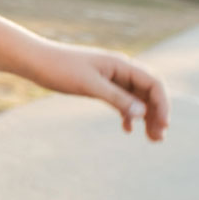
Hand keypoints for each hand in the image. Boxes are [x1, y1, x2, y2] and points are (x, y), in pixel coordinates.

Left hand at [33, 43, 171, 141]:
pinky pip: (121, 100)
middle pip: (148, 92)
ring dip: (146, 117)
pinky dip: (128, 114)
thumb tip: (143, 113)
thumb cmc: (60, 68)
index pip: (153, 83)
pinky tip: (127, 129)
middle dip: (156, 114)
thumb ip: (116, 98)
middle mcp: (119, 69)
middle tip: (158, 139)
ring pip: (136, 98)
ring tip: (151, 139)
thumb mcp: (89, 85)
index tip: (163, 126)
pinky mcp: (99, 85)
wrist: (35, 60)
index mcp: (121, 64)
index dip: (162, 104)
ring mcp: (110, 77)